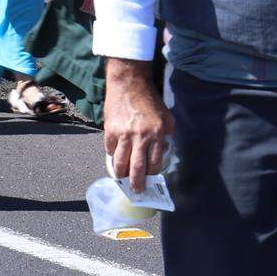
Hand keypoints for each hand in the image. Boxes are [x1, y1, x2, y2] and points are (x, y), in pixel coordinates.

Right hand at [102, 58, 173, 194]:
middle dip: (137, 183)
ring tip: (122, 180)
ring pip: (120, 163)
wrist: (128, 83)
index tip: (151, 181)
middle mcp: (140, 137)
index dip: (152, 175)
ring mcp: (123, 135)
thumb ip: (166, 135)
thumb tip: (162, 152)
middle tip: (136, 191)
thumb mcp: (166, 117)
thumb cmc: (149, 100)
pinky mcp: (110, 130)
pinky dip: (113, 156)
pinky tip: (116, 158)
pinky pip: (110, 150)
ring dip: (121, 175)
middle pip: (137, 168)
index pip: (155, 163)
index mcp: (157, 135)